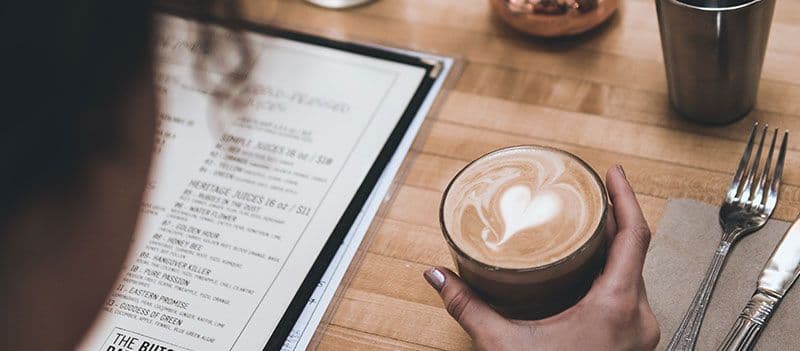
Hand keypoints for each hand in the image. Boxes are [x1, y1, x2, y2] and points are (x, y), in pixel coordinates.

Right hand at [424, 165, 659, 350]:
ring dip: (615, 248)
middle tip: (592, 192)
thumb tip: (437, 276)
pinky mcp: (632, 345)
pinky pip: (631, 297)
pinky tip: (591, 271)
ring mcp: (640, 335)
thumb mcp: (504, 346)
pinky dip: (614, 275)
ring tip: (590, 225)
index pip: (634, 238)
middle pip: (636, 253)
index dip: (626, 198)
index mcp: (615, 308)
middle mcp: (638, 319)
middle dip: (615, 218)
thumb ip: (468, 307)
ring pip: (635, 276)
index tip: (614, 172)